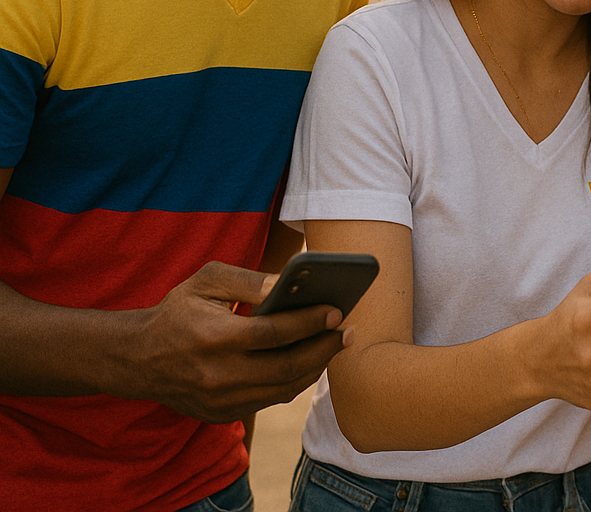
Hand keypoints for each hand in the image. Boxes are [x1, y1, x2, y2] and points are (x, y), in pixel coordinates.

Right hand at [121, 261, 349, 422]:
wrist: (137, 358)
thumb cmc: (178, 311)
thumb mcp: (206, 281)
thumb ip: (250, 279)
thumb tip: (291, 282)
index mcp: (213, 338)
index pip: (274, 334)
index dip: (310, 322)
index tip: (338, 311)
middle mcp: (217, 375)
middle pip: (286, 368)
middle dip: (324, 349)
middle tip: (350, 332)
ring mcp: (219, 400)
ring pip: (283, 389)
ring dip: (315, 368)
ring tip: (335, 345)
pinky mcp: (221, 414)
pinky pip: (269, 400)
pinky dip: (294, 382)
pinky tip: (310, 362)